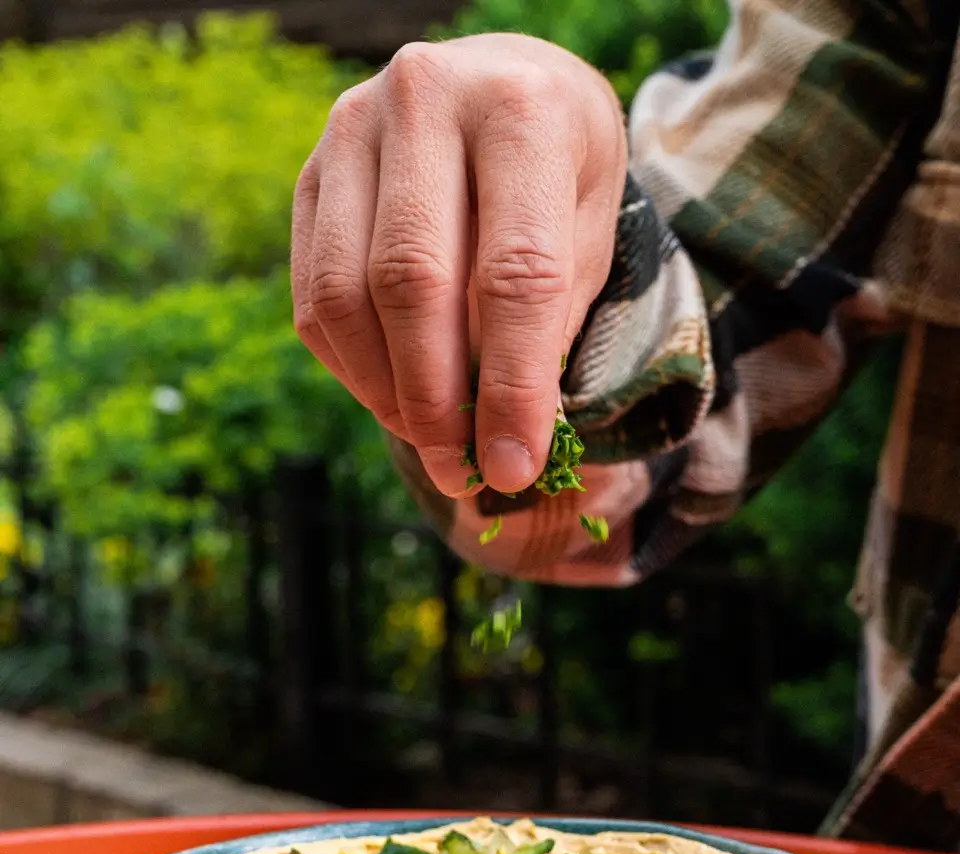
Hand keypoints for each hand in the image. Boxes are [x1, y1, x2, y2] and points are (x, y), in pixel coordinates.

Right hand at [292, 33, 625, 496]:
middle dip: (435, 401)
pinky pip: (311, 296)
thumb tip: (502, 440)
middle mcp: (425, 100)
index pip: (514, 273)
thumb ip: (548, 321)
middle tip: (462, 472)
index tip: (513, 466)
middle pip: (412, 283)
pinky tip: (391, 395)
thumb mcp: (586, 234)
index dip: (512, 386)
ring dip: (384, 393)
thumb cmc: (560, 174)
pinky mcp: (310, 173)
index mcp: (522, 110)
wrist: (505, 85)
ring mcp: (352, 130)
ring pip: (345, 294)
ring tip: (430, 442)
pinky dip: (350, 367)